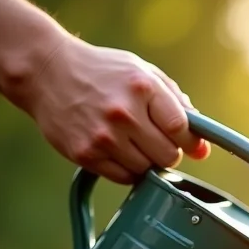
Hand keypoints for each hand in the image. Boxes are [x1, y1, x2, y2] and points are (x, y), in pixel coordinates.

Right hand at [22, 36, 209, 182]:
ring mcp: (104, 136)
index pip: (183, 130)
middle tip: (153, 139)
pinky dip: (127, 169)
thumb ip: (178, 106)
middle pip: (168, 156)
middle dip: (167, 151)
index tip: (186, 142)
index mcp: (143, 87)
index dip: (189, 141)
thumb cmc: (102, 73)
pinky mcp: (87, 154)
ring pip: (147, 170)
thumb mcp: (143, 73)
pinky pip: (124, 178)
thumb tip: (202, 148)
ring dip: (146, 161)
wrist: (45, 70)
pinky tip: (117, 150)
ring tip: (131, 142)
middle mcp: (124, 113)